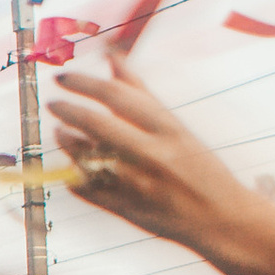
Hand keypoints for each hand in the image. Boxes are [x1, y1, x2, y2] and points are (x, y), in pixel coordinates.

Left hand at [49, 54, 274, 248]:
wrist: (220, 217)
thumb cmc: (196, 164)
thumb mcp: (175, 126)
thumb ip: (140, 93)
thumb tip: (111, 56)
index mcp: (168, 128)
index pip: (117, 96)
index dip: (84, 83)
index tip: (64, 77)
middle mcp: (152, 153)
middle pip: (96, 124)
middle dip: (68, 110)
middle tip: (53, 103)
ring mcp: (136, 183)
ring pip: (86, 157)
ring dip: (67, 141)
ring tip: (61, 131)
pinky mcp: (124, 208)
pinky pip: (85, 187)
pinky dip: (72, 173)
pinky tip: (71, 164)